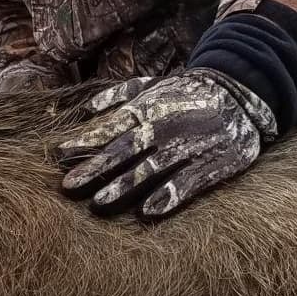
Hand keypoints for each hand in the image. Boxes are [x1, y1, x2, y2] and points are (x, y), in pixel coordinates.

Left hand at [57, 68, 278, 217]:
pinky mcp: (209, 164)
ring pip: (150, 170)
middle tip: (69, 187)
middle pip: (123, 152)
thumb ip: (119, 95)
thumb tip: (87, 108)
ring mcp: (186, 147)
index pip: (109, 129)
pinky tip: (149, 211)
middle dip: (95, 170)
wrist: (239, 94)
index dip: (84, 143)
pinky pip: (186, 183)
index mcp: (146, 109)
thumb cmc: (187, 92)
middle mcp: (162, 128)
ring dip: (124, 187)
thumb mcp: (153, 84)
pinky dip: (168, 196)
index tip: (58, 155)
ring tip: (99, 203)